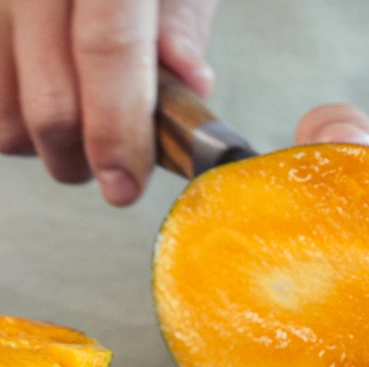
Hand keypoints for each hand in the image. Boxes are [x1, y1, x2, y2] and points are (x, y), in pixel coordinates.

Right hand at [0, 0, 217, 205]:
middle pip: (47, 97)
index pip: (106, 51)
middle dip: (84, 159)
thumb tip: (191, 82)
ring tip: (84, 136)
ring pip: (1, 110)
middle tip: (117, 177)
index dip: (118, 129)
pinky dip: (10, 118)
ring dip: (43, 146)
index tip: (126, 185)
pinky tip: (46, 105)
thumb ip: (182, 20)